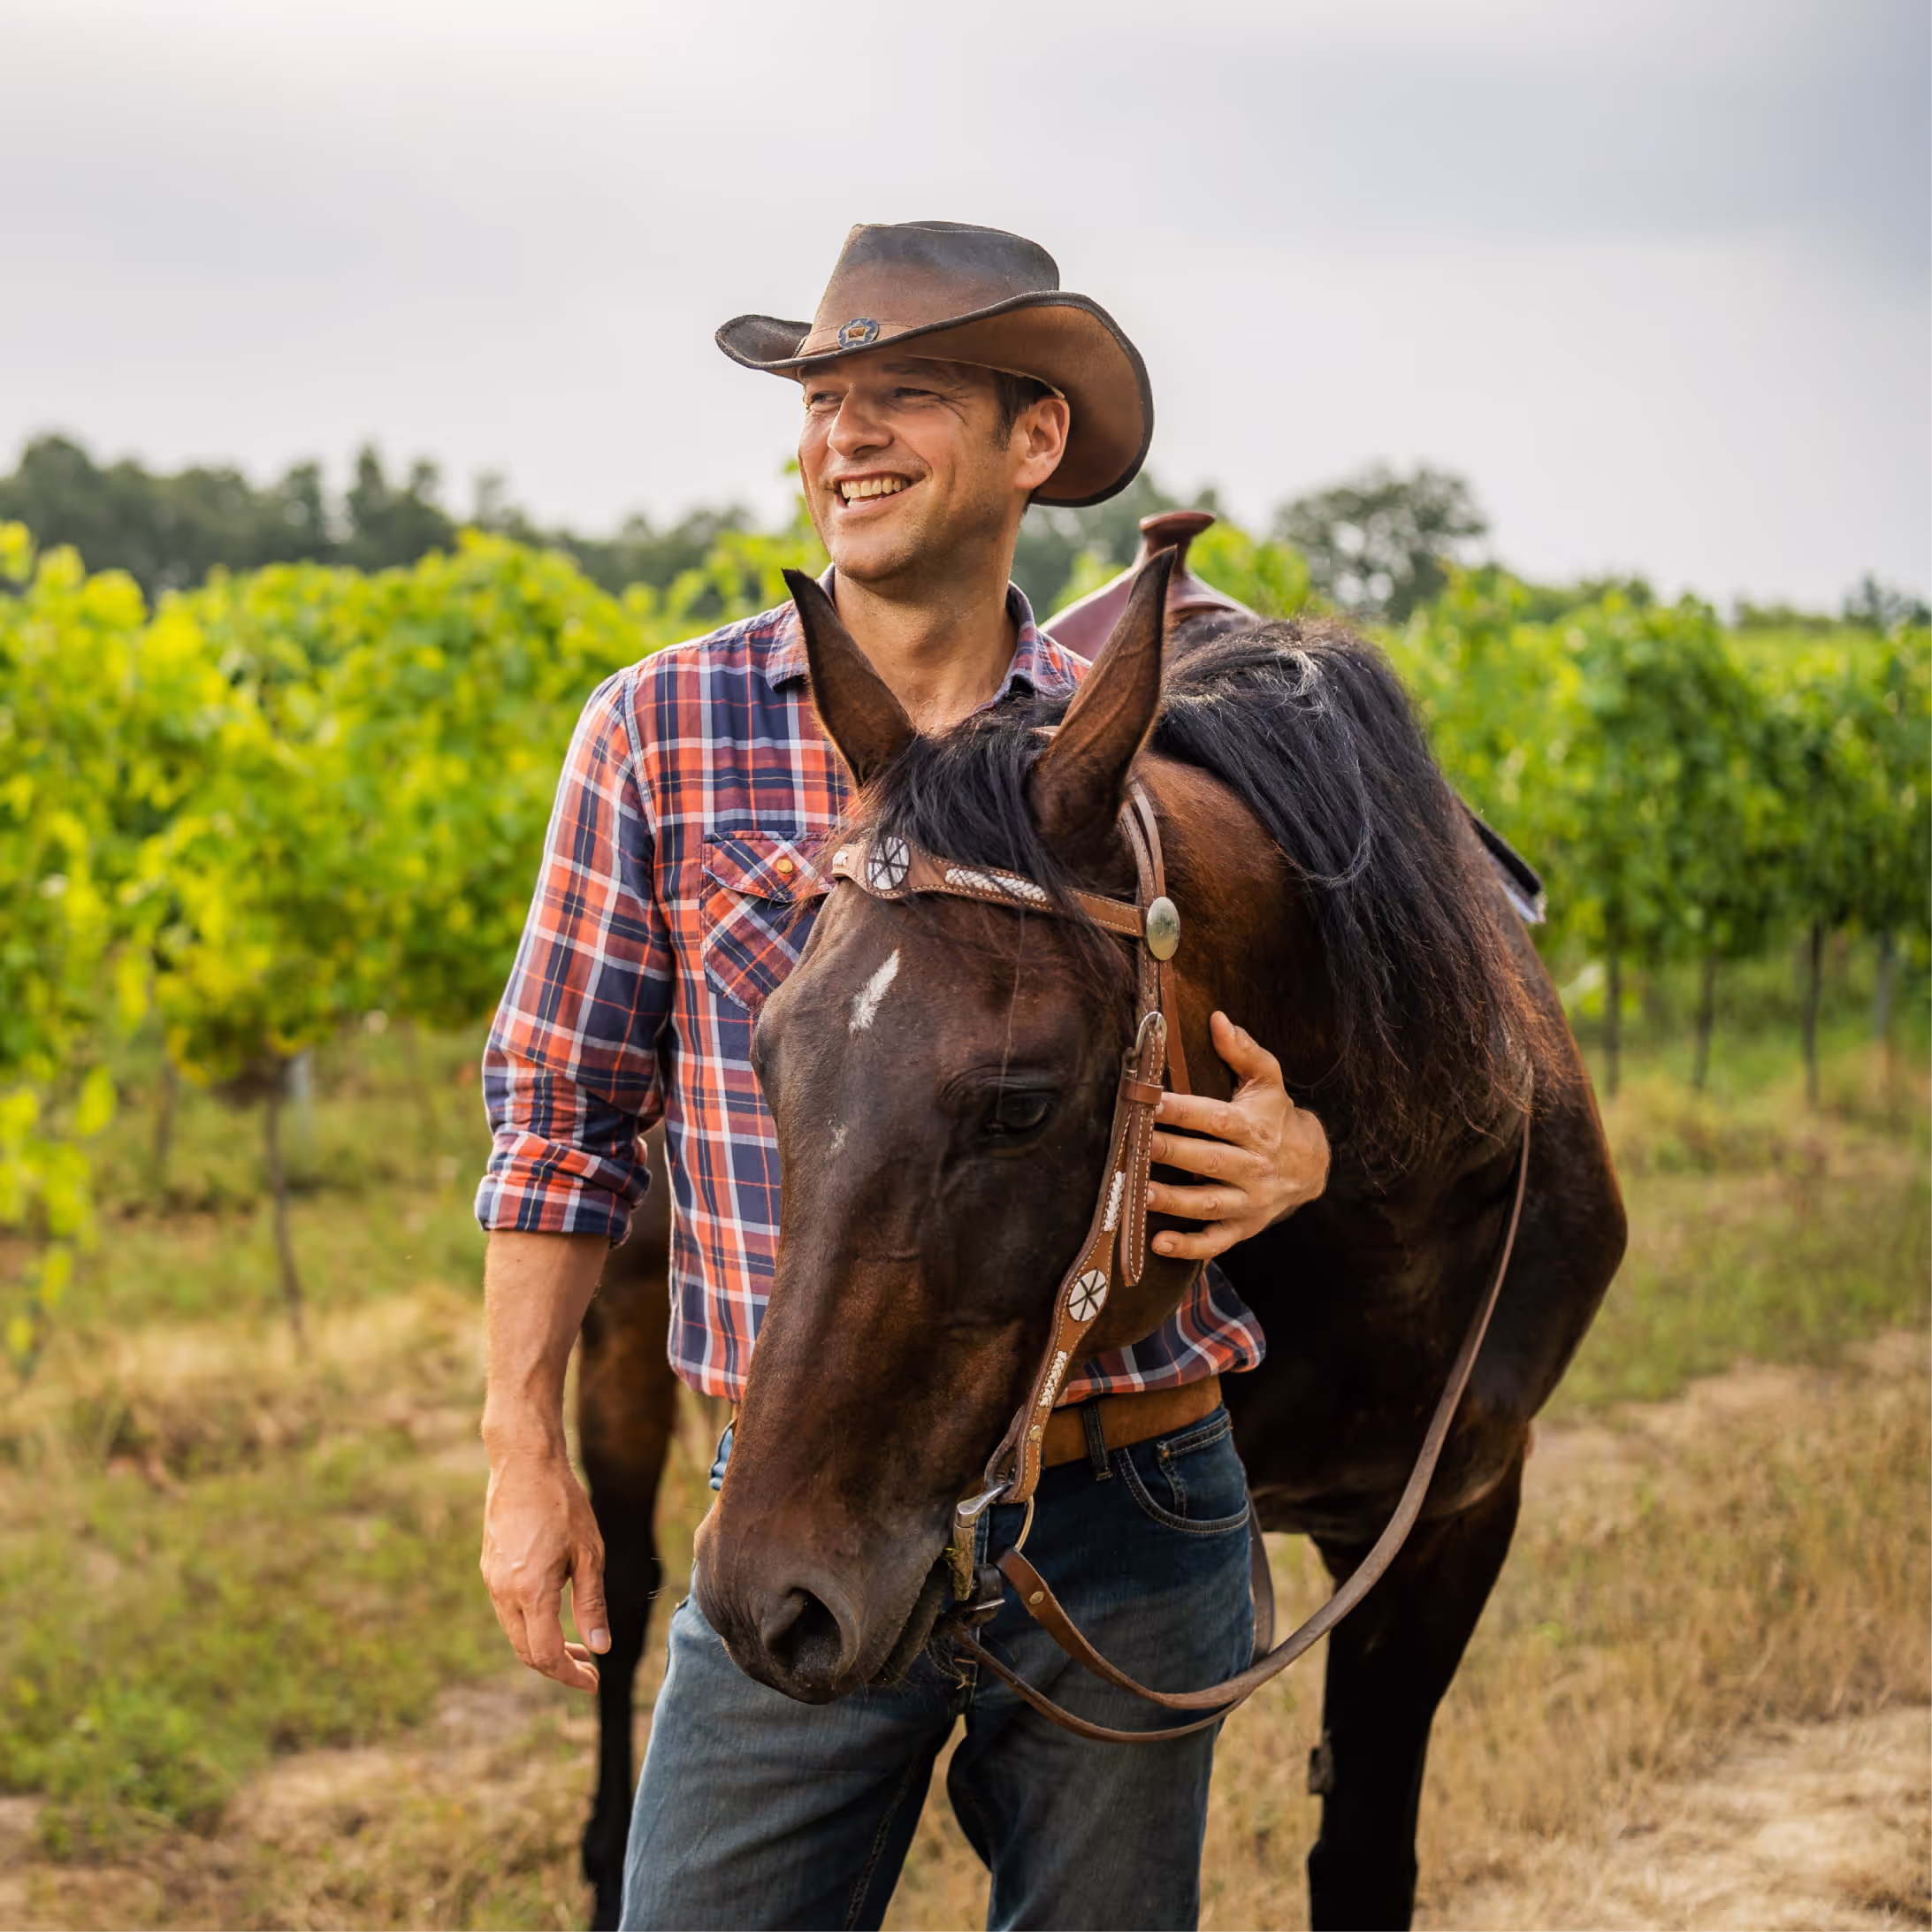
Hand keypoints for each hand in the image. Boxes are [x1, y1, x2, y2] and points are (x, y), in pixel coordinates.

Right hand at [480, 1446, 609, 1692]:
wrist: (524, 1463)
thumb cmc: (563, 1503)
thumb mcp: (588, 1553)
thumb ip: (591, 1604)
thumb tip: (601, 1648)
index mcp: (529, 1591)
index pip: (545, 1654)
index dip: (570, 1675)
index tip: (594, 1682)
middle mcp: (503, 1591)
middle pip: (525, 1651)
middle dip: (558, 1666)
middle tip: (590, 1669)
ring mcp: (491, 1580)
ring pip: (515, 1632)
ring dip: (544, 1646)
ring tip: (579, 1646)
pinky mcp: (489, 1568)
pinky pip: (507, 1610)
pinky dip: (531, 1624)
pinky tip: (555, 1614)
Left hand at [1145, 1011, 1329, 1261]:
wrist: (1312, 1165)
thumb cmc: (1276, 1116)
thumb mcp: (1268, 1080)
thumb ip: (1243, 1051)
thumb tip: (1217, 1018)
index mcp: (1254, 1127)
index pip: (1214, 1118)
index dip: (1181, 1110)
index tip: (1148, 1102)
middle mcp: (1253, 1166)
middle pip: (1207, 1160)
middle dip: (1169, 1153)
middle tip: (1134, 1146)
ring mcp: (1249, 1201)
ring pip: (1208, 1203)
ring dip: (1173, 1201)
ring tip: (1139, 1194)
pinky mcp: (1244, 1227)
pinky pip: (1216, 1241)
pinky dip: (1188, 1246)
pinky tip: (1158, 1243)